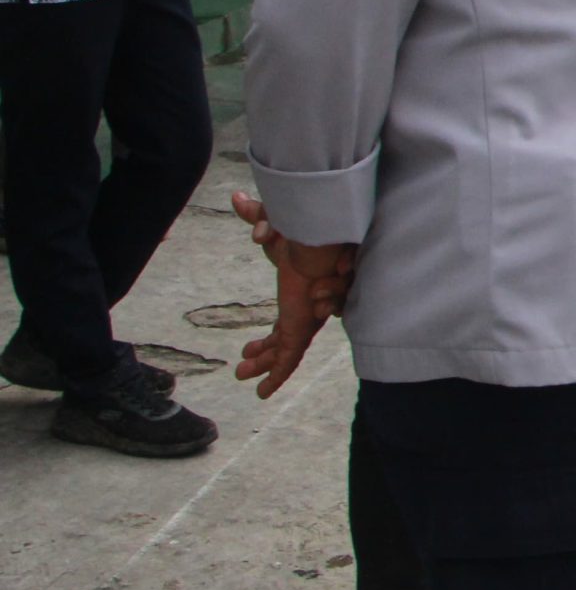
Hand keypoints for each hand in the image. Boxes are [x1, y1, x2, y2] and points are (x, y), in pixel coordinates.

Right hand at [229, 192, 355, 398]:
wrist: (324, 242)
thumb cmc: (308, 234)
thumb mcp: (276, 230)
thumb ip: (258, 219)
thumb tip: (237, 197)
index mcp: (299, 294)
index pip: (284, 322)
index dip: (268, 338)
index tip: (249, 349)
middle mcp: (304, 310)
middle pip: (284, 339)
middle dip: (264, 354)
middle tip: (243, 366)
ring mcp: (304, 321)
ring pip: (284, 351)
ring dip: (266, 365)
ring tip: (245, 377)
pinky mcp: (302, 326)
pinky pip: (289, 357)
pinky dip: (276, 374)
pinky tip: (264, 392)